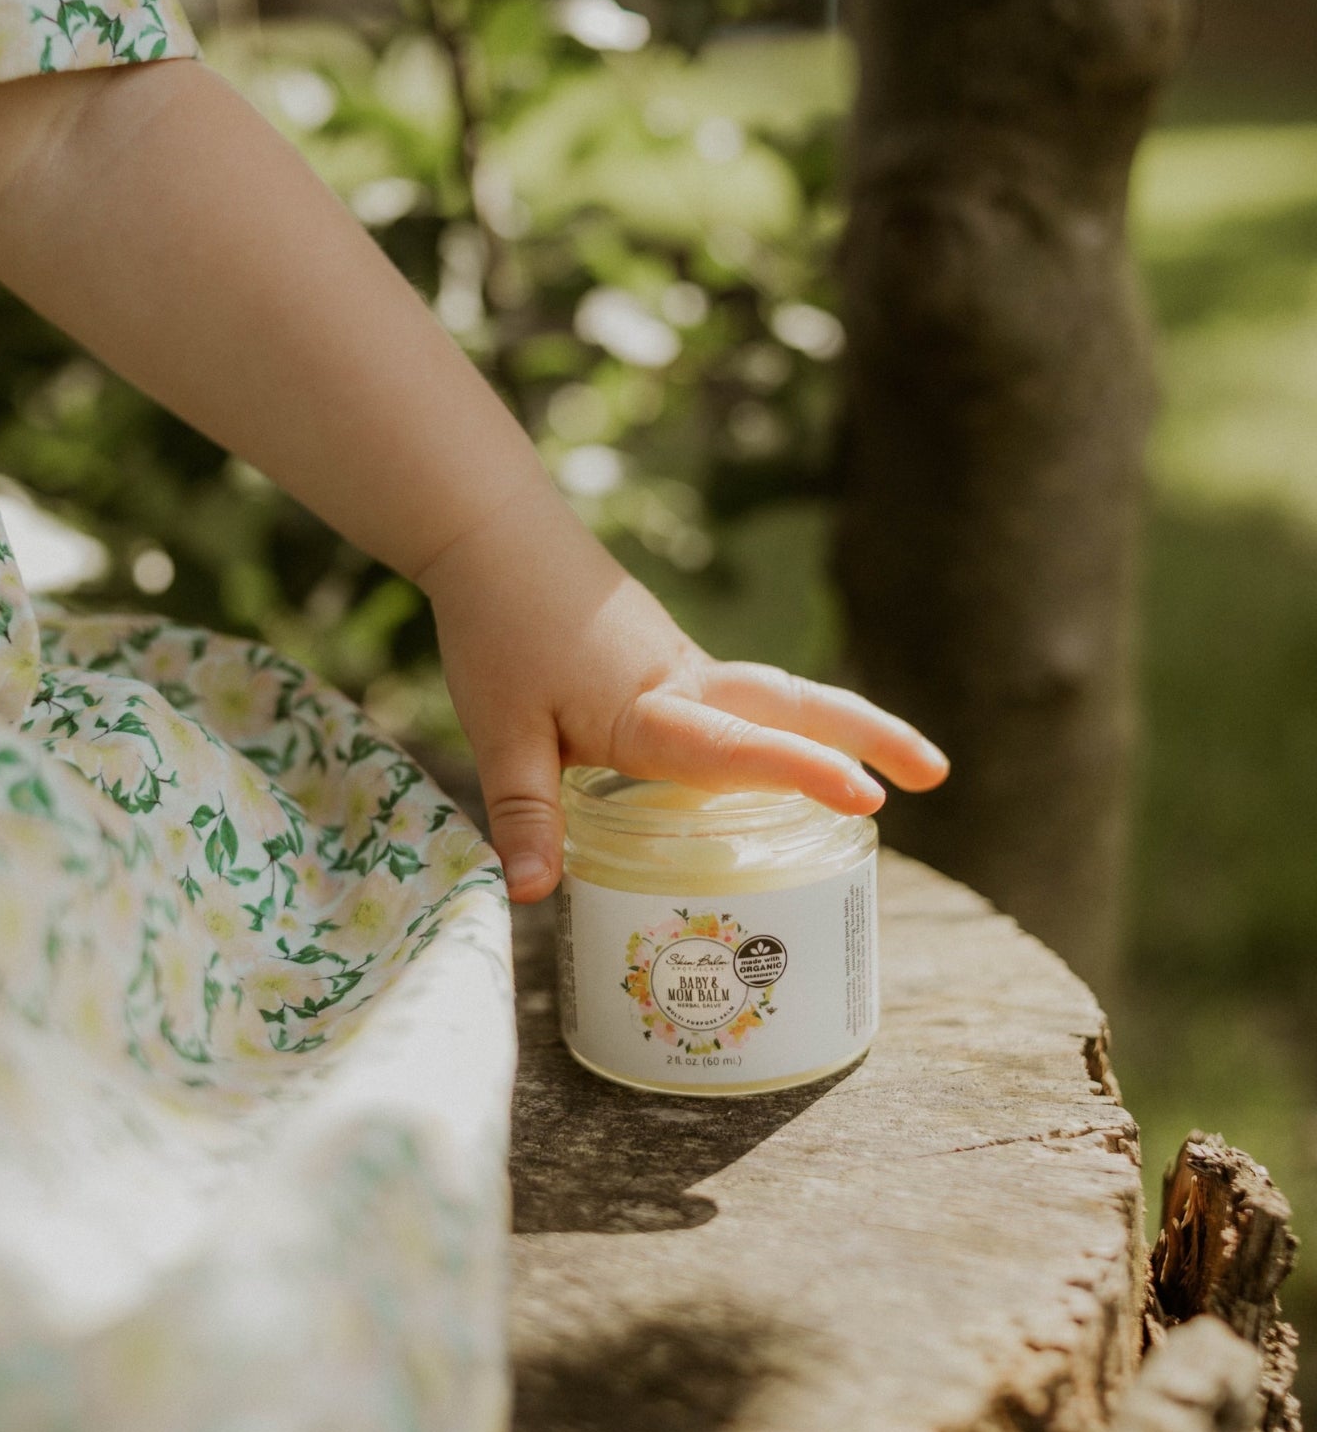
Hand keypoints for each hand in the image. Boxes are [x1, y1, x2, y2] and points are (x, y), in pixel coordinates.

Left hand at [423, 486, 948, 902]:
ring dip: (844, 725)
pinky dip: (793, 724)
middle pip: (793, 706)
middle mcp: (685, 684)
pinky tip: (797, 759)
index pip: (735, 748)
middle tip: (935, 774)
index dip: (802, 774)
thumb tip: (536, 895)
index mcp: (649, 706)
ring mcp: (686, 670)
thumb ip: (525, 812)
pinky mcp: (675, 665)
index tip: (867, 798)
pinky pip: (748, 701)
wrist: (495, 536)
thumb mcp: (502, 731)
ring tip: (906, 770)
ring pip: (780, 697)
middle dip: (869, 736)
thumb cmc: (500, 630)